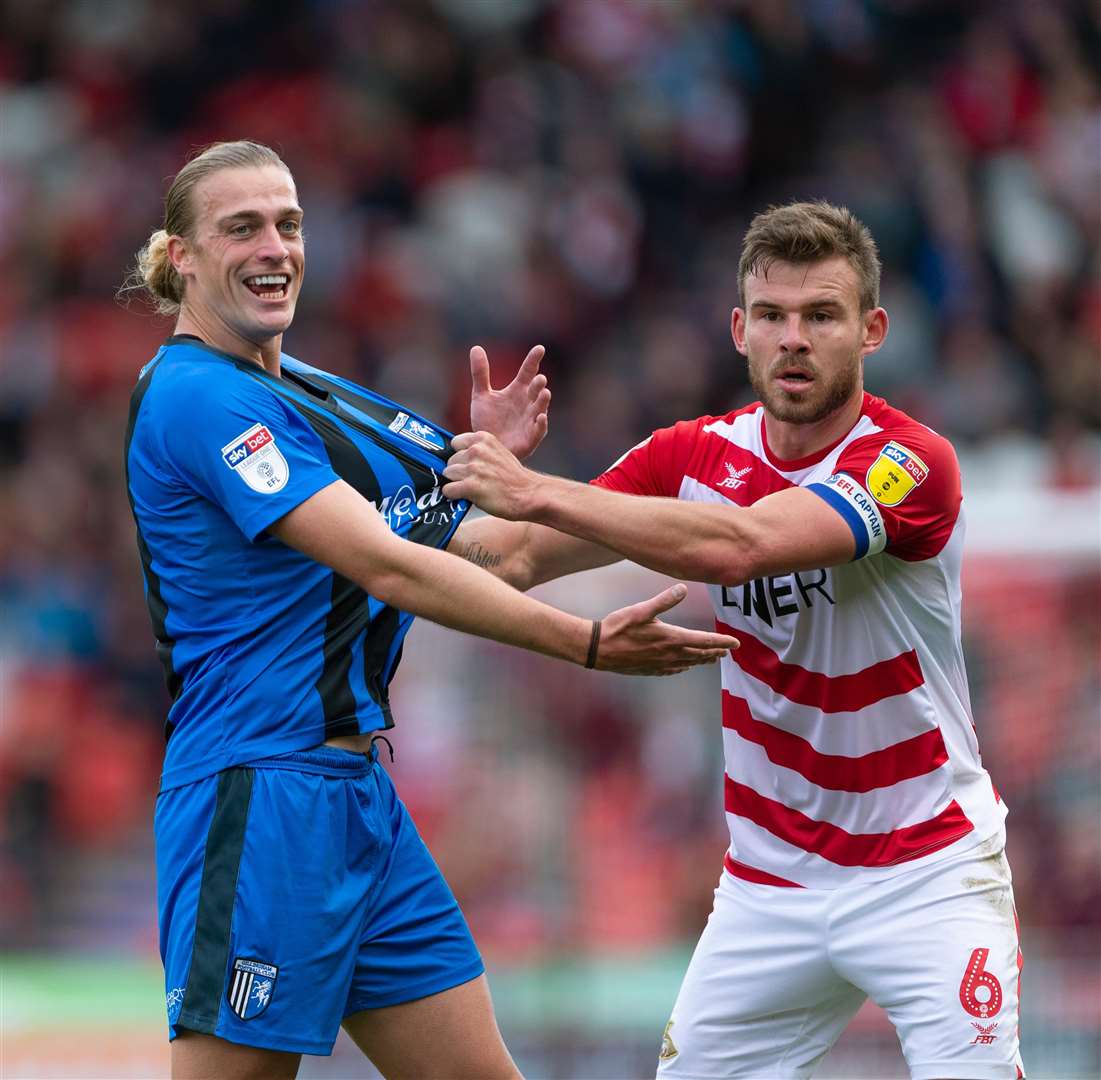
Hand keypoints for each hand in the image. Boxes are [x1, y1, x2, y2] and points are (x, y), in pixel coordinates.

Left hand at [443, 430, 536, 519]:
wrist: (528, 495)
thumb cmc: (513, 478)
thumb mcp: (497, 453)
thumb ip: (478, 451)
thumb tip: (455, 457)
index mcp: (483, 439)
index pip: (455, 443)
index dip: (461, 456)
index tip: (470, 464)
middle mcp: (477, 450)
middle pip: (450, 460)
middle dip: (459, 471)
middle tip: (476, 480)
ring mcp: (473, 468)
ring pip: (448, 474)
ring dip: (457, 483)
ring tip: (474, 488)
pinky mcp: (470, 486)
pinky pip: (448, 490)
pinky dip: (454, 495)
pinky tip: (468, 496)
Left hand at [468, 344, 549, 460]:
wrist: (485, 447)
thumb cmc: (487, 422)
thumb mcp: (481, 396)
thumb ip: (480, 373)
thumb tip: (476, 347)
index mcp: (517, 391)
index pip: (527, 372)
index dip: (533, 360)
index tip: (539, 349)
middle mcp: (527, 403)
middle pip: (535, 390)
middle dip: (538, 384)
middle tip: (539, 378)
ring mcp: (530, 420)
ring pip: (540, 408)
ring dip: (543, 401)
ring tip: (545, 393)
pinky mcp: (530, 438)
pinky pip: (538, 430)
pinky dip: (541, 424)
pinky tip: (541, 417)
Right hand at [593, 583, 738, 675]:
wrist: (597, 650)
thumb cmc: (618, 627)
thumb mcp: (641, 610)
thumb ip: (663, 600)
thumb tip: (683, 588)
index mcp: (671, 638)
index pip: (704, 641)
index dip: (722, 641)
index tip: (736, 643)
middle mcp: (669, 654)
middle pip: (699, 654)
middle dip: (715, 651)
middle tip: (728, 651)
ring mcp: (660, 664)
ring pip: (688, 663)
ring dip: (702, 660)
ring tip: (711, 658)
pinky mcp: (650, 669)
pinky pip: (673, 670)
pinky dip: (684, 667)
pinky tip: (683, 666)